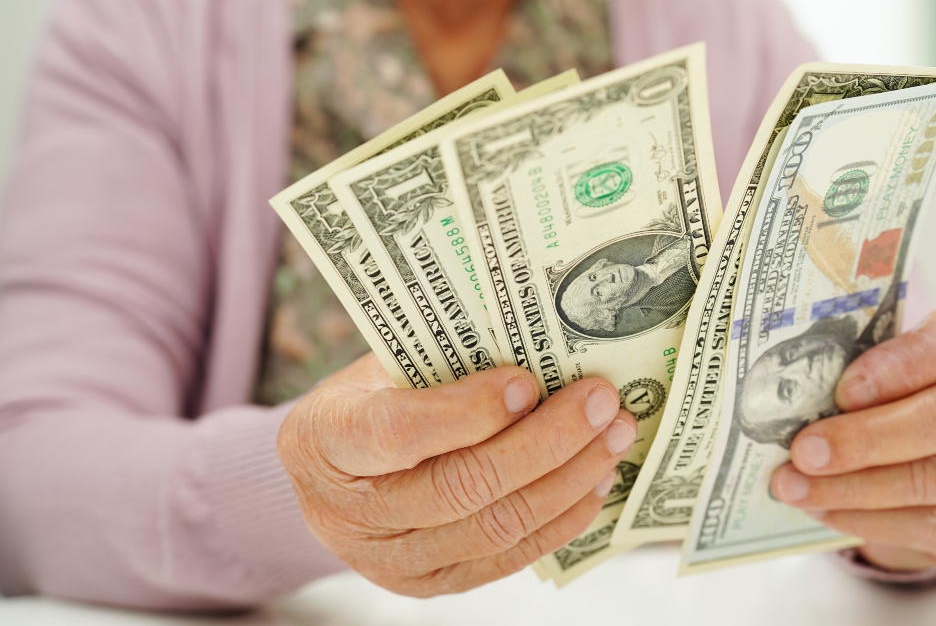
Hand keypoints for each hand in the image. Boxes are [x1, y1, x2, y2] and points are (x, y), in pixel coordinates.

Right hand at [278, 355, 636, 596]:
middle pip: (460, 487)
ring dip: (568, 480)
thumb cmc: (366, 401)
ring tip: (612, 436)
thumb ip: (441, 363)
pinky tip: (595, 479)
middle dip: (545, 442)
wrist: (329, 474)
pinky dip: (561, 518)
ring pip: (494, 527)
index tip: (527, 382)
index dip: (468, 411)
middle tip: (599, 401)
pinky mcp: (430, 584)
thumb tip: (538, 351)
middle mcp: (349, 513)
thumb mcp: (379, 367)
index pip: (395, 434)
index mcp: (322, 441)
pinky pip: (507, 557)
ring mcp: (389, 560)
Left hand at [770, 309, 935, 570]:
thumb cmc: (902, 395)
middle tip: (804, 451)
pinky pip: (929, 524)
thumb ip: (856, 368)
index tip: (843, 389)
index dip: (898, 367)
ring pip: (933, 480)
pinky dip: (868, 520)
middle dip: (866, 439)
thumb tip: (794, 395)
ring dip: (854, 487)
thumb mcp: (887, 364)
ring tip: (795, 486)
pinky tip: (823, 510)